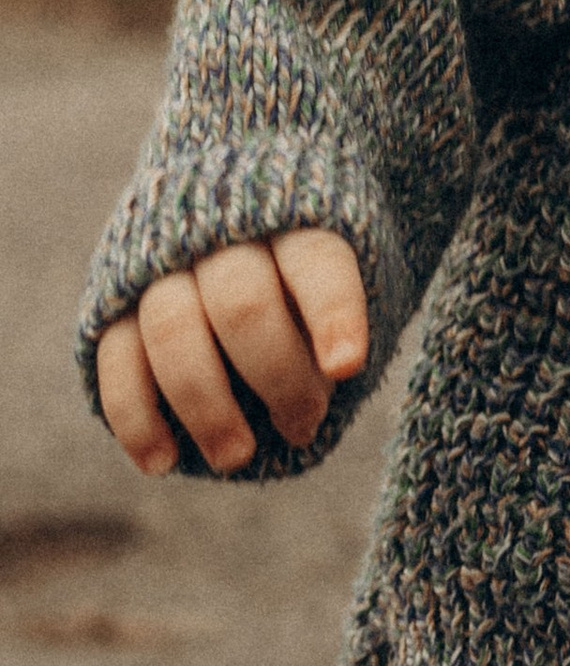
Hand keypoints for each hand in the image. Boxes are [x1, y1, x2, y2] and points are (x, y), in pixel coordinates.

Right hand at [94, 232, 369, 476]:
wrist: (230, 204)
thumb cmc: (313, 263)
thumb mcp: (358, 264)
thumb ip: (353, 311)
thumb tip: (333, 379)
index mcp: (299, 217)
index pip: (316, 262)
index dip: (331, 313)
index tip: (346, 366)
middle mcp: (223, 235)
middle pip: (242, 304)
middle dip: (276, 376)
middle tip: (302, 426)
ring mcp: (161, 265)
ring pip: (172, 332)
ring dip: (205, 406)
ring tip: (235, 457)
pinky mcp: (114, 299)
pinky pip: (114, 358)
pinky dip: (135, 416)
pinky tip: (162, 462)